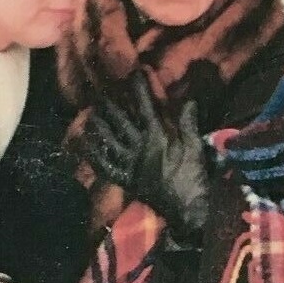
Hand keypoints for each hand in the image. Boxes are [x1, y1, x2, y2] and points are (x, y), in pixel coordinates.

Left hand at [84, 73, 209, 240]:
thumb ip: (189, 124)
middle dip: (113, 104)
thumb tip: (189, 100)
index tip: (134, 72)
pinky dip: (96, 155)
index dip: (139, 88)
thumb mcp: (196, 148)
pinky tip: (88, 144)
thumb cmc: (194, 178)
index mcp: (158, 137)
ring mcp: (130, 164)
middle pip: (122, 121)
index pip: (146, 107)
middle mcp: (139, 148)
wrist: (187, 211)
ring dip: (100, 125)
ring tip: (92, 112)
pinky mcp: (126, 180)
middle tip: (102, 91)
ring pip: (110, 140)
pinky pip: (106, 166)